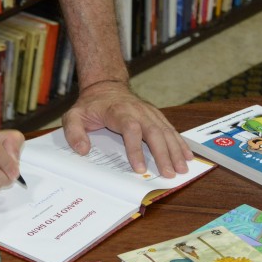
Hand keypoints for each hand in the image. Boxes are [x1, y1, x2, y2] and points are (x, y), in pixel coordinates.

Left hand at [61, 80, 192, 177]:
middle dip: (162, 154)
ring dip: (175, 151)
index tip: (139, 169)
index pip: (130, 129)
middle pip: (153, 131)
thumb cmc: (91, 105)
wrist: (105, 87)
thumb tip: (83, 150)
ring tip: (182, 169)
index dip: (136, 149)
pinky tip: (188, 156)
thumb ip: (74, 132)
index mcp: (118, 111)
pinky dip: (180, 143)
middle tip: (168, 174)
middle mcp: (137, 111)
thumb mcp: (74, 115)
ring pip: (165, 131)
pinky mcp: (156, 116)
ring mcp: (149, 113)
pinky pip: (170, 129)